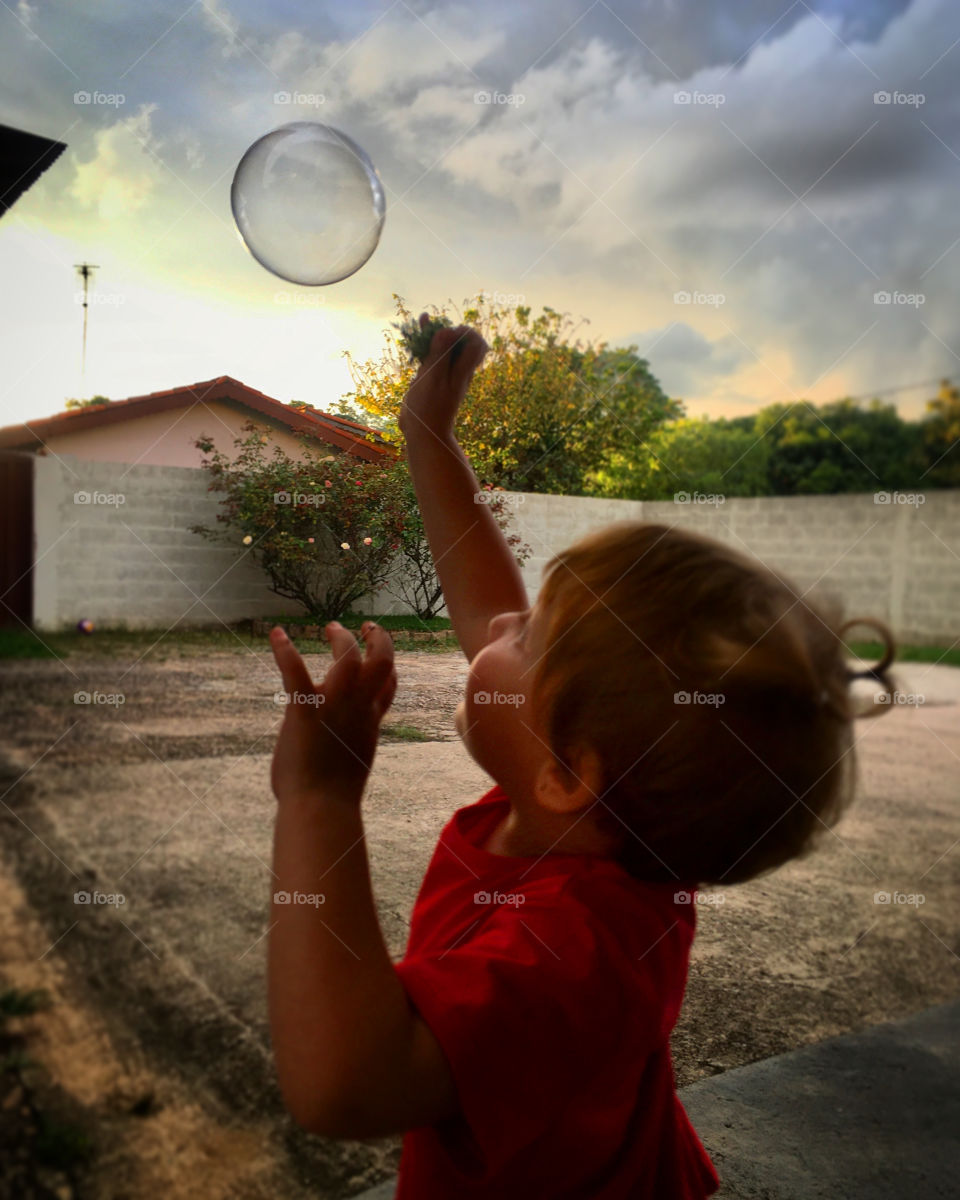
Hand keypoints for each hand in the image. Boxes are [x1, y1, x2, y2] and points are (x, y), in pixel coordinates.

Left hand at [269, 621, 396, 804]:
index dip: (388, 666)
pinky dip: (284, 650)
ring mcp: (333, 706)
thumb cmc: (331, 796)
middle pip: (381, 662)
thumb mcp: (352, 761)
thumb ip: (350, 740)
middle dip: (378, 640)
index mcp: (370, 722)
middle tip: (366, 627)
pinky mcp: (304, 710)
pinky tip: (276, 634)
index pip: (388, 685)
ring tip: (331, 627)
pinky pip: (295, 672)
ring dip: (340, 638)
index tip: (380, 651)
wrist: (320, 807)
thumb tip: (339, 738)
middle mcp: (358, 708)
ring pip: (347, 658)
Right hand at [399, 312, 488, 440]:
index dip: (466, 332)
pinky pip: (433, 357)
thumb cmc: (429, 407)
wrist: (423, 434)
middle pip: (461, 343)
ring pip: (445, 348)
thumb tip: (449, 330)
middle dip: (449, 328)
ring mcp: (445, 375)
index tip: (449, 333)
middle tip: (433, 323)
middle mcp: (457, 372)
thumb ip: (440, 354)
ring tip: (424, 320)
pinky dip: (427, 345)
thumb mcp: (433, 378)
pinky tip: (416, 336)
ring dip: (436, 333)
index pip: (478, 344)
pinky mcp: (432, 380)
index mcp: (463, 372)